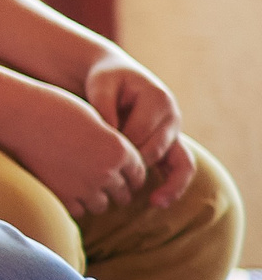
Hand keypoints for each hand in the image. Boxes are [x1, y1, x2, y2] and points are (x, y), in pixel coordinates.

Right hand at [0, 74, 150, 217]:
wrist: (19, 114)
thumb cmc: (54, 109)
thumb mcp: (93, 120)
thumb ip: (111, 143)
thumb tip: (119, 160)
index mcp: (119, 150)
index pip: (138, 174)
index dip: (131, 175)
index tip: (121, 174)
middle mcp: (106, 171)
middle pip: (123, 193)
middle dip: (116, 189)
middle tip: (100, 180)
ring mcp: (84, 187)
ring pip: (102, 205)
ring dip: (95, 197)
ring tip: (81, 184)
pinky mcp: (62, 196)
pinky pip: (78, 210)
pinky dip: (74, 203)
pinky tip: (65, 187)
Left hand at [84, 57, 196, 209]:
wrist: (118, 76)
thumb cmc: (106, 80)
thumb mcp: (101, 84)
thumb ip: (104, 107)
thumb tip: (110, 136)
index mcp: (158, 99)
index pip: (141, 131)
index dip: (121, 146)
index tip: (98, 156)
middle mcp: (172, 118)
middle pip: (157, 149)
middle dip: (135, 164)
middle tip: (109, 178)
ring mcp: (174, 133)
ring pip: (180, 163)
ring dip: (168, 183)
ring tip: (155, 202)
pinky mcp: (171, 145)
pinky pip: (181, 169)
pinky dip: (174, 186)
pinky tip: (158, 202)